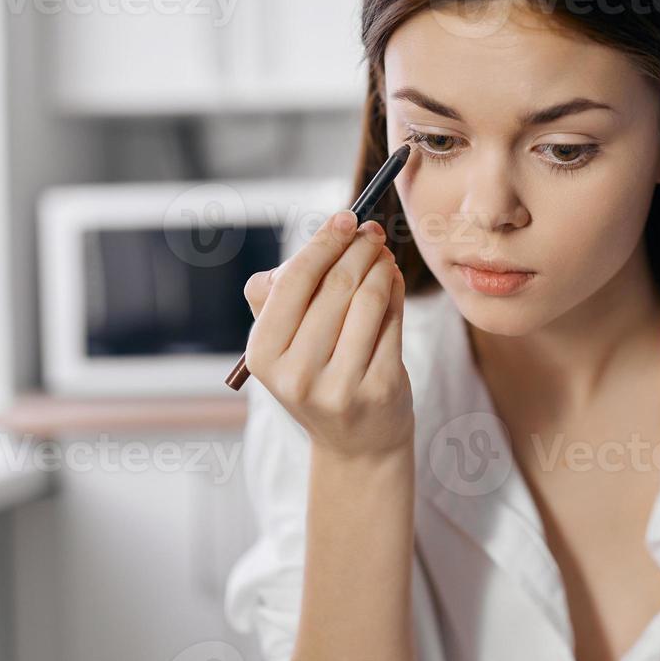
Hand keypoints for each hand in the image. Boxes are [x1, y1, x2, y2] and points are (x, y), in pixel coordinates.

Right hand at [242, 209, 412, 459]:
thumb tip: (325, 240)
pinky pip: (392, 321)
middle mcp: (296, 374)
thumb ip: (284, 293)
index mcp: (263, 354)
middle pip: (336, 284)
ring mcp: (340, 385)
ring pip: (369, 298)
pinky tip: (393, 280)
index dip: (323, 242)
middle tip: (372, 232)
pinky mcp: (379, 388)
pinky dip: (395, 292)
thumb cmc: (317, 376)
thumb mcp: (283, 344)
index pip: (294, 281)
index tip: (346, 217)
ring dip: (381, 266)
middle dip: (359, 248)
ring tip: (383, 255)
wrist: (355, 443)